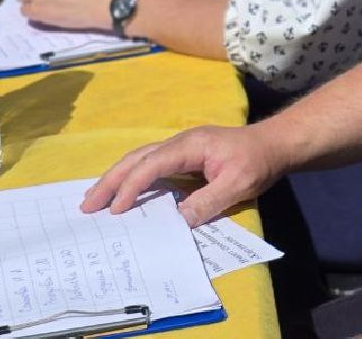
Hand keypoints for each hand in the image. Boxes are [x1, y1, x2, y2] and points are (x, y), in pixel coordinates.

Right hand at [81, 124, 286, 226]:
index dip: (132, 187)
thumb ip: (207, 202)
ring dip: (117, 178)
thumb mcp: (237, 185)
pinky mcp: (184, 157)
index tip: (115, 210)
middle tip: (87, 205)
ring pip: (140, 159)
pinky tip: (123, 192)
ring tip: (94, 198)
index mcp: (190, 146)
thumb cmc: (257, 162)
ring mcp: (181, 148)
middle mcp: (179, 143)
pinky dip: (132, 177)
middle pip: (137, 158)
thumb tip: (176, 220)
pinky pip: (151, 165)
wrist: (274, 144)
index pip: (152, 165)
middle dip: (111, 180)